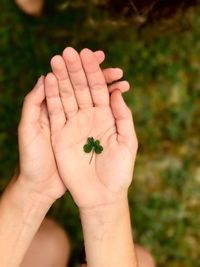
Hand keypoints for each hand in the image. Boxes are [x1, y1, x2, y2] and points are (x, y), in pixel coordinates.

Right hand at [44, 47, 137, 208]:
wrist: (101, 195)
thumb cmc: (119, 171)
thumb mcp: (128, 142)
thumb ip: (123, 117)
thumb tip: (117, 93)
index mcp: (106, 117)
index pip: (99, 89)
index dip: (95, 72)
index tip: (90, 54)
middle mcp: (88, 117)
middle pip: (81, 88)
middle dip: (76, 70)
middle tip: (70, 51)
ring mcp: (73, 125)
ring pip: (67, 96)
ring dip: (62, 78)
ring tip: (57, 60)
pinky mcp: (60, 135)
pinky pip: (55, 112)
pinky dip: (52, 97)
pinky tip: (50, 80)